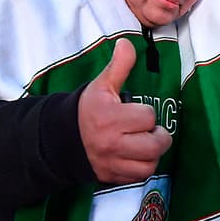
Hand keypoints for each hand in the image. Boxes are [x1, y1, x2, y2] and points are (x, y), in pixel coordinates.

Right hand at [78, 39, 170, 183]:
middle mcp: (111, 142)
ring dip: (153, 154)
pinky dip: (143, 167)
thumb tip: (127, 43)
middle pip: (154, 145)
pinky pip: (139, 177)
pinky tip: (138, 156)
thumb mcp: (100, 85)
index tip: (136, 112)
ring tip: (147, 144)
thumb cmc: (87, 110)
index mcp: (108, 117)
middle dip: (159, 136)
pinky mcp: (111, 177)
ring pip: (149, 164)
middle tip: (152, 130)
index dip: (146, 113)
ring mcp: (111, 162)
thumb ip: (118, 66)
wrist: (61, 139)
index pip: (147, 117)